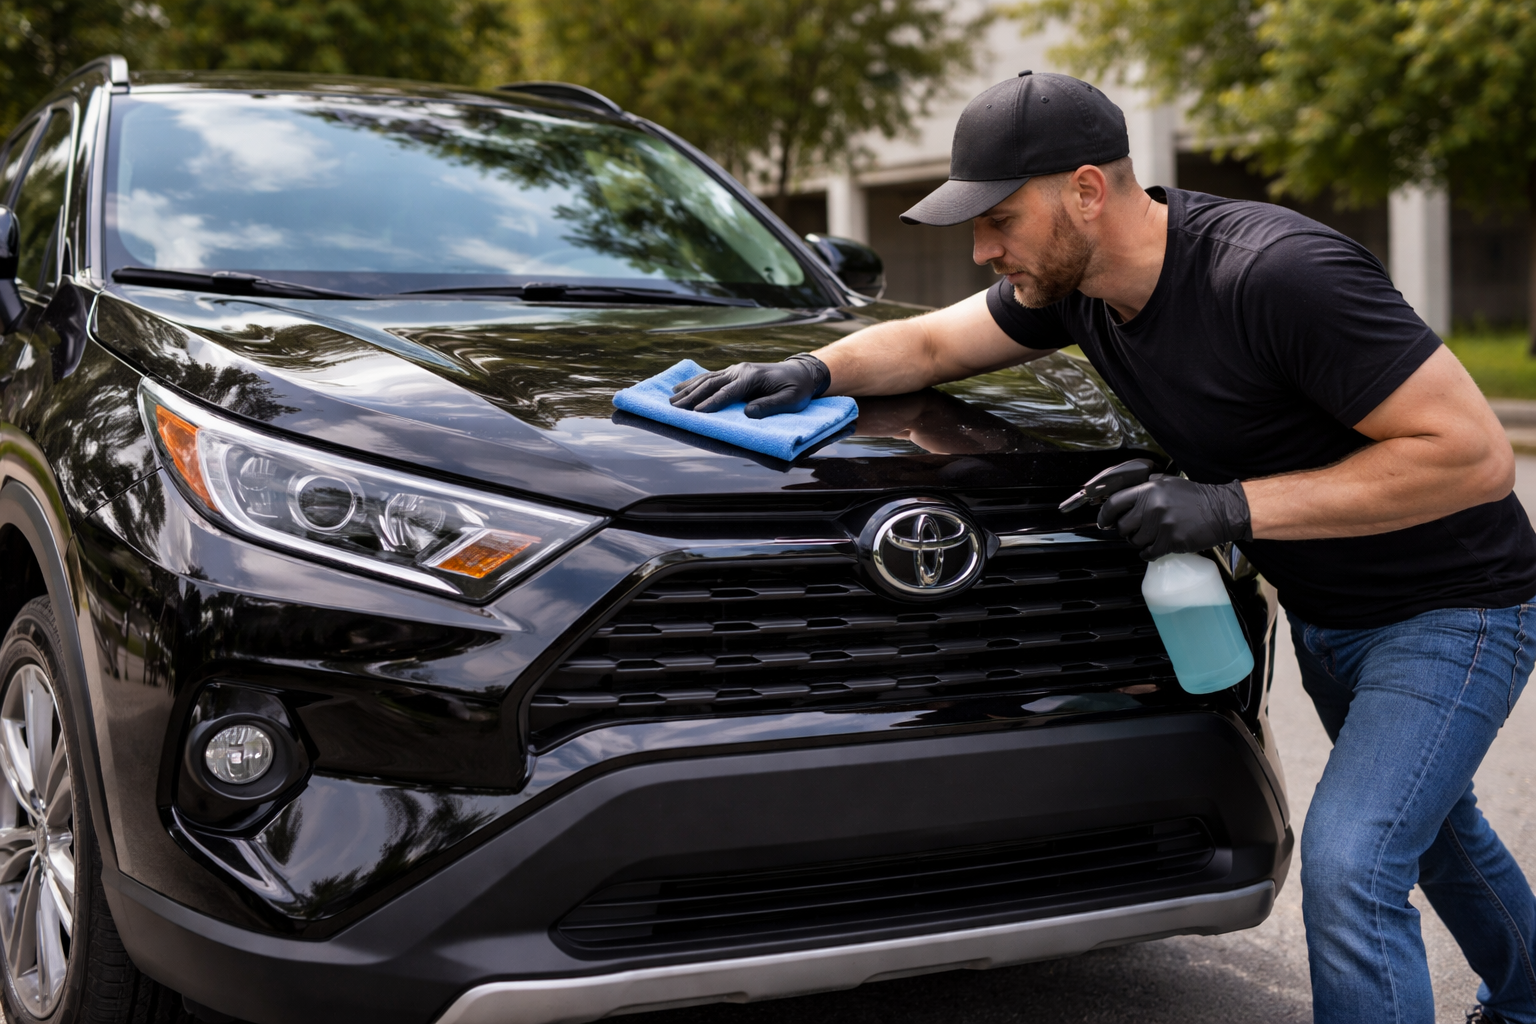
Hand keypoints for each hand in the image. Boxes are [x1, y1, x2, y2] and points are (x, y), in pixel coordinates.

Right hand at [669, 353, 829, 418]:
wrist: (801, 372)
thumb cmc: (797, 388)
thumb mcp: (791, 400)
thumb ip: (770, 406)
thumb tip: (747, 414)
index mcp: (752, 377)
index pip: (728, 392)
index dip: (712, 403)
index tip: (696, 413)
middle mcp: (740, 371)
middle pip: (711, 384)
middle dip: (692, 397)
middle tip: (675, 408)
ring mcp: (735, 370)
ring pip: (707, 379)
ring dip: (688, 390)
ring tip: (671, 400)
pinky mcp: (733, 373)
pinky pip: (710, 377)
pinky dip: (693, 382)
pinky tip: (680, 387)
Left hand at [1098, 477, 1251, 559]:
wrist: (1222, 510)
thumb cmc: (1196, 497)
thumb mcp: (1168, 483)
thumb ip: (1145, 487)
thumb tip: (1121, 495)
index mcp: (1150, 490)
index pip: (1115, 503)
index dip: (1105, 514)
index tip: (1104, 521)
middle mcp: (1153, 506)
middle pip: (1123, 526)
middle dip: (1126, 530)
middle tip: (1136, 529)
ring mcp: (1162, 525)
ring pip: (1135, 541)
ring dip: (1140, 541)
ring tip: (1152, 535)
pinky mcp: (1171, 541)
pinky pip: (1149, 553)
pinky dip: (1149, 552)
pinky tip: (1156, 546)